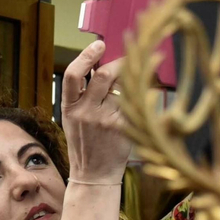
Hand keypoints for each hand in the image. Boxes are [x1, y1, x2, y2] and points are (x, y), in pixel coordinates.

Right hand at [60, 40, 131, 183]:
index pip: (73, 75)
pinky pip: (135, 105)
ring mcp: (103, 121)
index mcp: (69, 107)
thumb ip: (82, 96)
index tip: (99, 45)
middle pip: (102, 76)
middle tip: (128, 59)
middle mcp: (84, 112)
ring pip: (122, 89)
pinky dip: (144, 96)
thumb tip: (98, 68)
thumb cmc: (85, 144)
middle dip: (118, 63)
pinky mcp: (121, 129)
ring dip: (134, 78)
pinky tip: (150, 92)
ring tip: (141, 74)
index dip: (86, 56)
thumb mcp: (73, 119)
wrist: (93, 175)